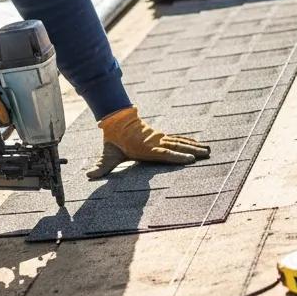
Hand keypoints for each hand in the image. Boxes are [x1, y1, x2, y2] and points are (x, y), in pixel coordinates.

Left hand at [87, 106, 209, 178]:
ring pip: (179, 142)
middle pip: (176, 147)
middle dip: (192, 151)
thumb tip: (88, 175)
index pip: (163, 153)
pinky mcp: (160, 136)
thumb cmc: (113, 140)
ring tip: (208, 150)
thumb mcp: (107, 155)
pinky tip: (197, 143)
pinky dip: (187, 140)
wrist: (115, 119)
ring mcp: (159, 138)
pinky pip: (176, 138)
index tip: (190, 159)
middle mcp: (155, 142)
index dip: (177, 156)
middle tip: (207, 155)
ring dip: (193, 145)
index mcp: (145, 148)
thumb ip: (100, 166)